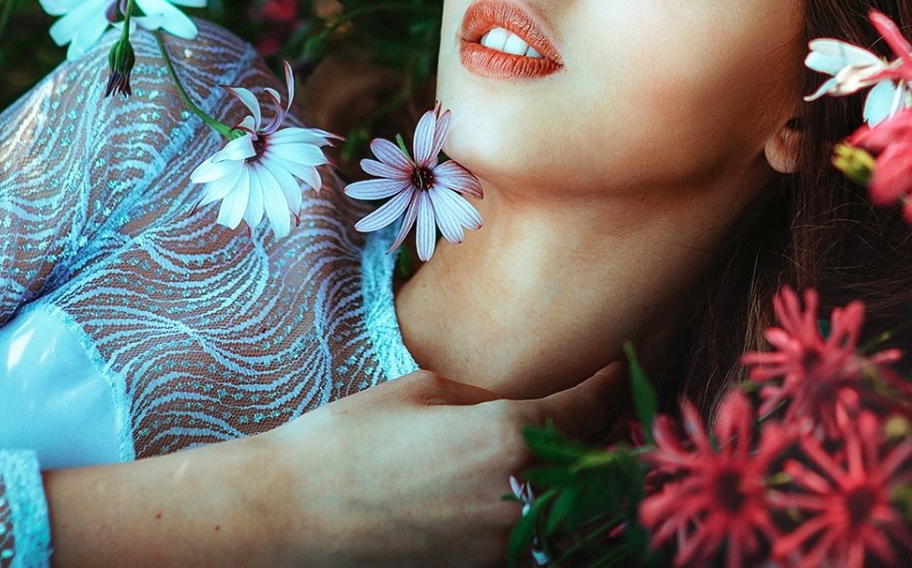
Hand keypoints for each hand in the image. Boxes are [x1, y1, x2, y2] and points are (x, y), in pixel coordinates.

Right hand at [252, 360, 630, 567]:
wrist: (289, 515)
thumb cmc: (348, 441)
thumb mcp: (423, 392)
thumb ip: (488, 392)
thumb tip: (523, 391)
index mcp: (508, 435)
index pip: (590, 406)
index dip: (612, 383)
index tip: (622, 368)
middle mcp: (518, 494)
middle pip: (598, 464)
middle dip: (611, 437)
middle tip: (616, 414)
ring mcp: (501, 542)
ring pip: (577, 512)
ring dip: (588, 486)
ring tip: (590, 460)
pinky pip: (535, 543)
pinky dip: (548, 522)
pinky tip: (539, 501)